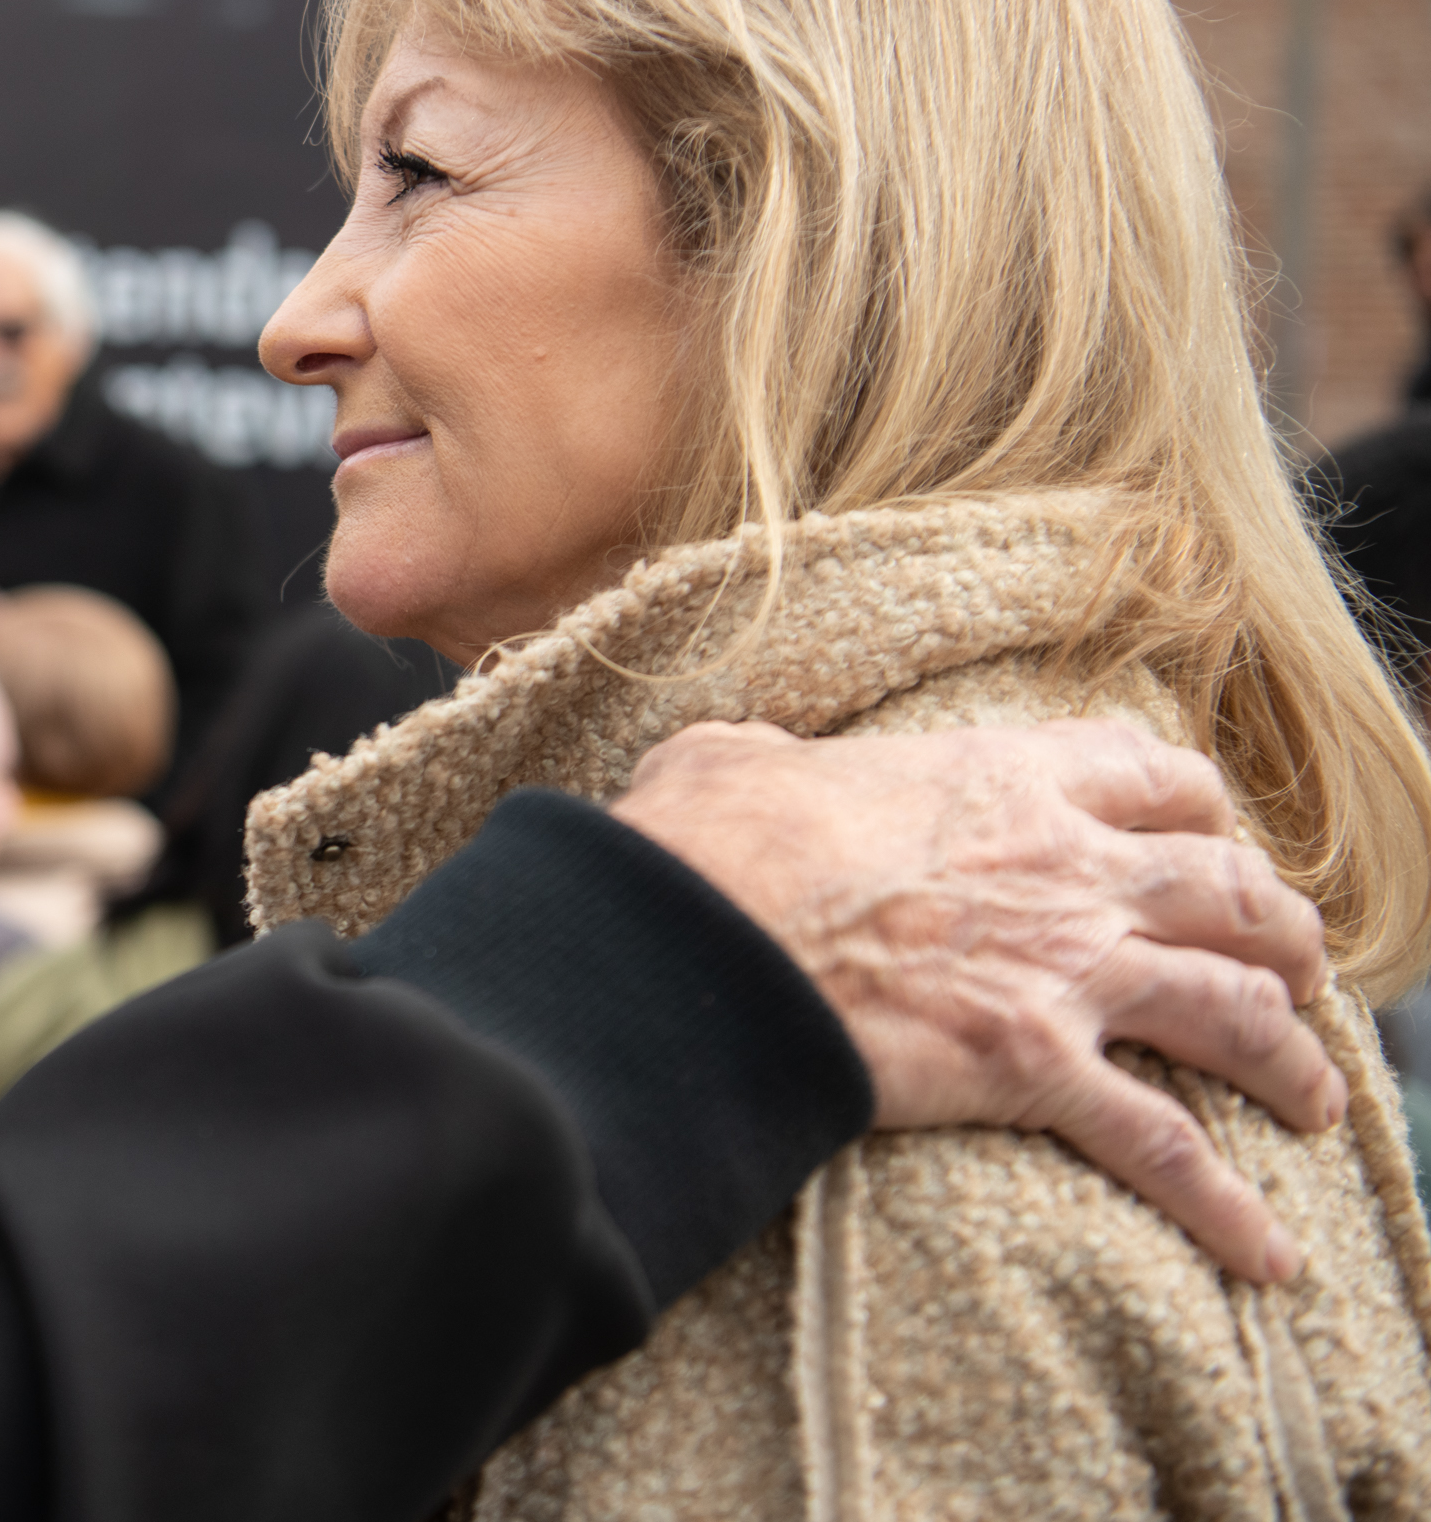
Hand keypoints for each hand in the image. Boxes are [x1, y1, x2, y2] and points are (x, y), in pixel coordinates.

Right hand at [611, 718, 1343, 1284]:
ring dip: (1293, 1058)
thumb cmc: (704, 843)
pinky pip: (1165, 1145)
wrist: (695, 939)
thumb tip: (744, 761)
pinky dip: (1228, 1206)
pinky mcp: (1036, 1068)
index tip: (1204, 834)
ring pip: (1239, 1008)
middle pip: (1233, 888)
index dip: (1197, 807)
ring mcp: (1064, 969)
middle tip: (1291, 968)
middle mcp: (1066, 868)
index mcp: (1000, 780)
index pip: (1151, 773)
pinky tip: (1267, 1253)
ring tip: (1315, 1099)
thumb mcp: (728, 761)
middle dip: (1282, 931)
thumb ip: (766, 757)